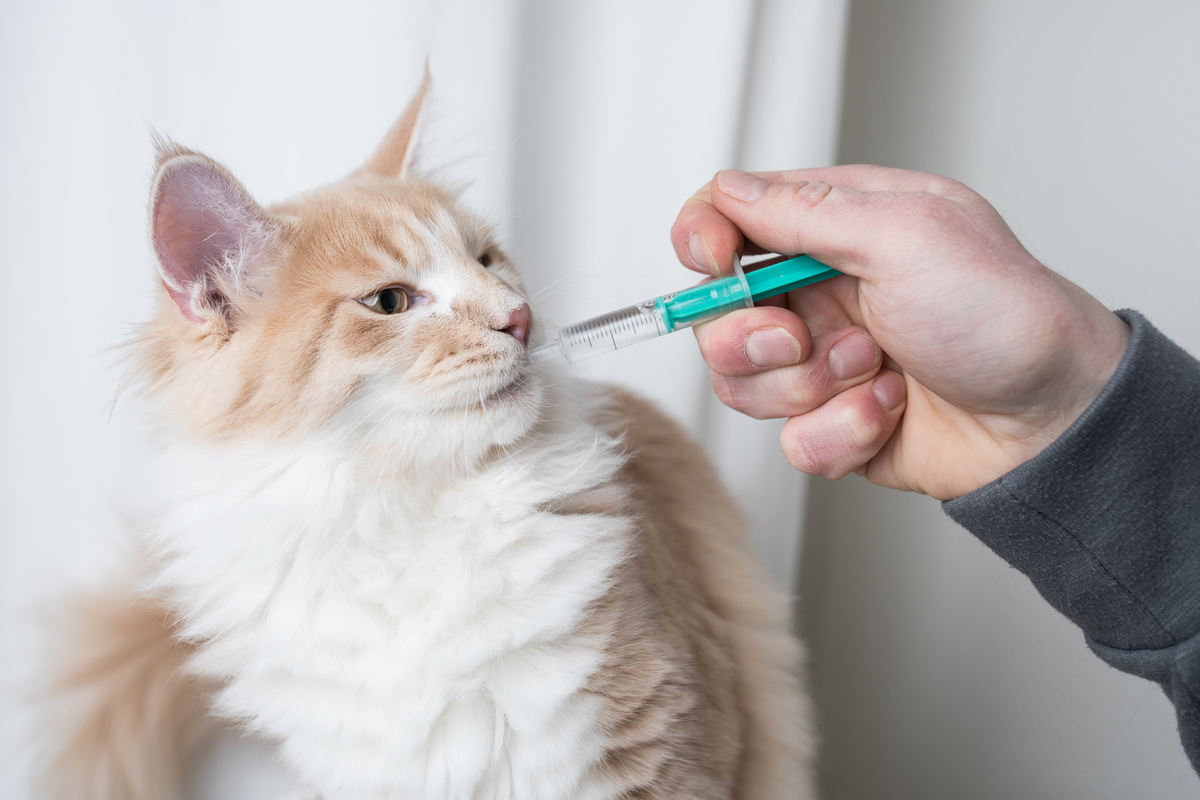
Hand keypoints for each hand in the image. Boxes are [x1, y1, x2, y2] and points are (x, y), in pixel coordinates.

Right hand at [671, 166, 1129, 499]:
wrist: (1051, 420)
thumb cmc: (1001, 314)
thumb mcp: (907, 234)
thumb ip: (807, 211)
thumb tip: (729, 191)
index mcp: (836, 228)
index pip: (730, 218)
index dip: (704, 238)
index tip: (713, 260)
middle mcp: (820, 292)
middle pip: (719, 315)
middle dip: (753, 336)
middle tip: (801, 336)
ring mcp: (822, 361)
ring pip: (744, 385)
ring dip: (808, 387)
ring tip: (874, 372)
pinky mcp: (833, 422)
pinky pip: (790, 440)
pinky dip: (841, 431)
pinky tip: (889, 411)